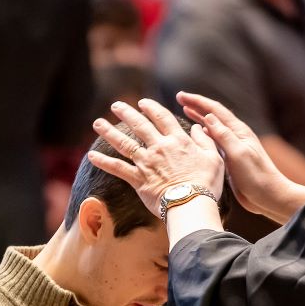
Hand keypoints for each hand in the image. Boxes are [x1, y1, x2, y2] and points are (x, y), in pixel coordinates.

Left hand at [89, 99, 224, 215]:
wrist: (191, 203)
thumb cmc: (206, 183)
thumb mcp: (213, 158)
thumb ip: (205, 140)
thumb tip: (199, 127)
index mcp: (178, 141)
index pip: (162, 117)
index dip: (151, 108)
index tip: (143, 102)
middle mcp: (159, 148)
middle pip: (139, 125)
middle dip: (126, 112)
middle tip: (115, 105)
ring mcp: (147, 163)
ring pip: (124, 143)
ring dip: (109, 132)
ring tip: (97, 123)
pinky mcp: (138, 180)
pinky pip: (117, 169)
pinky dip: (103, 162)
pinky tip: (91, 155)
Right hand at [175, 92, 290, 214]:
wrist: (268, 196)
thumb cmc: (256, 176)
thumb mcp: (238, 154)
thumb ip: (223, 135)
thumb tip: (208, 116)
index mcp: (238, 131)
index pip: (215, 110)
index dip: (197, 101)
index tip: (181, 96)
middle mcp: (235, 136)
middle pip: (213, 115)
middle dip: (196, 106)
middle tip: (179, 98)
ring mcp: (232, 147)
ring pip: (212, 127)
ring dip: (199, 118)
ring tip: (185, 111)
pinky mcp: (229, 158)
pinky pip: (213, 141)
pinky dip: (202, 134)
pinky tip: (195, 134)